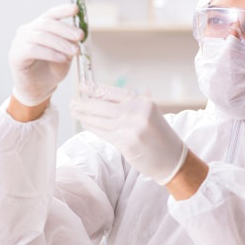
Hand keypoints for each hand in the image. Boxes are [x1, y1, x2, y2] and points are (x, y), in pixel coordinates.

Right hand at [9, 4, 84, 106]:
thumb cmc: (51, 69)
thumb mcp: (66, 55)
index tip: (76, 9)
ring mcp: (19, 42)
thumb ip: (70, 44)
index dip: (63, 10)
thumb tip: (78, 35)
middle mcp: (28, 31)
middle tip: (80, 36)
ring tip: (75, 52)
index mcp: (40, 27)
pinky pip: (33, 50)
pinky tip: (62, 58)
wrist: (38, 89)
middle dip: (66, 29)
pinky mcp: (15, 55)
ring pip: (42, 36)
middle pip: (47, 24)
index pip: (51, 14)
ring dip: (61, 43)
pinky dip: (50, 53)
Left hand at [70, 83, 188, 184]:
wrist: (172, 158)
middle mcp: (136, 113)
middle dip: (84, 104)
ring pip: (100, 120)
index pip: (114, 92)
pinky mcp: (125, 143)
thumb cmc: (160, 136)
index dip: (96, 89)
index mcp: (143, 102)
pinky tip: (86, 123)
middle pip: (103, 106)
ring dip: (84, 116)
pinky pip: (103, 133)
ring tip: (74, 111)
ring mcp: (130, 128)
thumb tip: (106, 95)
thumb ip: (132, 103)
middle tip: (72, 101)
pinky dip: (92, 127)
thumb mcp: (150, 113)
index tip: (83, 86)